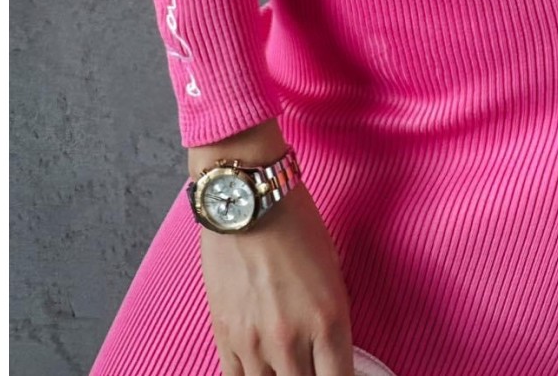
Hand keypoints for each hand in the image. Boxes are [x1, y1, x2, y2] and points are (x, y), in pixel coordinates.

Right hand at [202, 180, 354, 375]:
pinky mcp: (225, 336)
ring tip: (287, 364)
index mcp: (328, 320)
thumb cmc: (294, 223)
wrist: (248, 199)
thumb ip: (332, 318)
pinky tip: (261, 369)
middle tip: (312, 365)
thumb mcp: (332, 270)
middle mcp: (291, 339)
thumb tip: (329, 353)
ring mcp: (254, 342)